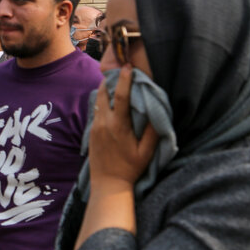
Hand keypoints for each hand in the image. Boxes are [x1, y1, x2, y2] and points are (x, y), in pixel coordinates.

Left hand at [87, 66, 157, 187]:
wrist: (108, 183)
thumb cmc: (130, 168)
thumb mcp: (146, 153)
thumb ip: (152, 133)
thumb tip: (158, 114)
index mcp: (118, 126)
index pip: (120, 97)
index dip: (124, 80)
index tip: (128, 67)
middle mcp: (104, 122)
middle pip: (103, 92)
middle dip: (111, 79)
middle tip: (120, 69)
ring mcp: (95, 125)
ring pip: (98, 100)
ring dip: (105, 88)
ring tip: (115, 80)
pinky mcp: (91, 130)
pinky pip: (96, 109)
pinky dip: (102, 100)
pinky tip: (110, 98)